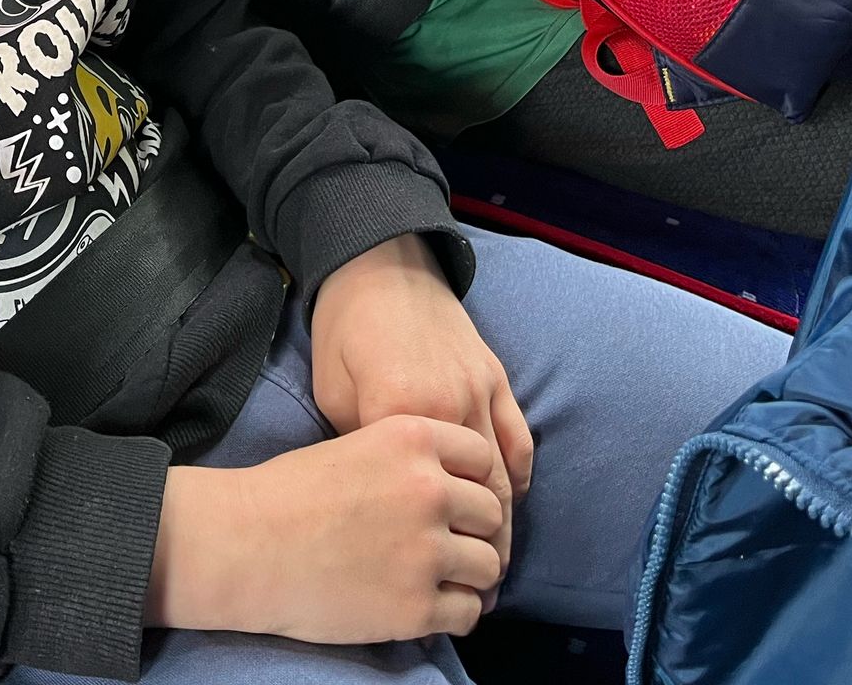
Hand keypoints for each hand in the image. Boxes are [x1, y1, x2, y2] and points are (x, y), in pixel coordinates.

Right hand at [146, 415, 505, 642]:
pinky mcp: (415, 607)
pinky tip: (432, 607)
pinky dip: (456, 612)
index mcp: (412, 438)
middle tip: (454, 544)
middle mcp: (429, 489)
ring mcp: (426, 550)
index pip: (483, 457)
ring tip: (445, 579)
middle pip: (491, 513)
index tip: (461, 500)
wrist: (248, 544)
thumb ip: (409, 457)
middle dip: (476, 530)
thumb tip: (452, 482)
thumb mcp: (357, 443)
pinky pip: (468, 612)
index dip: (475, 481)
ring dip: (471, 575)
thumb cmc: (290, 492)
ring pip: (488, 565)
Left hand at [311, 235, 530, 595]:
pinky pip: (519, 437)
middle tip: (477, 591)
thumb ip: (361, 449)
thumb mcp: (332, 392)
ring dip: (505, 522)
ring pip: (505, 474)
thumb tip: (380, 500)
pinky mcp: (496, 375)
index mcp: (405, 415)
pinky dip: (519, 476)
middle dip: (481, 550)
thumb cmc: (343, 328)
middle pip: (479, 497)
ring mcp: (481, 390)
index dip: (427, 544)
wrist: (378, 260)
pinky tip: (512, 503)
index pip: (426, 500)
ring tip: (494, 562)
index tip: (427, 584)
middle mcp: (453, 408)